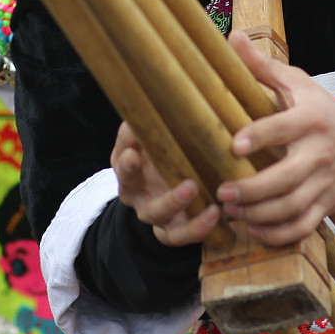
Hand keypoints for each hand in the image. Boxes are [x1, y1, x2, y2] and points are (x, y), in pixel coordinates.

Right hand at [111, 121, 219, 247]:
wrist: (167, 186)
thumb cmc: (166, 151)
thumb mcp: (157, 137)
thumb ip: (154, 123)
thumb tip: (157, 97)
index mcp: (128, 166)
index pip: (120, 160)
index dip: (125, 159)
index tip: (132, 154)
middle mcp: (136, 192)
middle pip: (131, 190)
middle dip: (145, 178)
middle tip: (180, 179)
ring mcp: (153, 214)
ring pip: (157, 215)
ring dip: (175, 204)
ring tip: (198, 192)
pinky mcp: (171, 230)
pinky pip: (178, 236)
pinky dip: (196, 229)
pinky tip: (215, 214)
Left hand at [215, 32, 334, 245]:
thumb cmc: (322, 109)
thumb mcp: (297, 83)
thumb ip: (263, 67)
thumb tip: (231, 37)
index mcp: (311, 119)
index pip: (284, 128)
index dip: (260, 136)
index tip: (234, 145)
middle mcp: (321, 152)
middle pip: (288, 178)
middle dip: (253, 189)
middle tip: (223, 191)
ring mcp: (326, 182)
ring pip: (294, 207)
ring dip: (260, 214)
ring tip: (233, 211)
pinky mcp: (327, 204)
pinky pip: (305, 226)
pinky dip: (279, 234)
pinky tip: (254, 230)